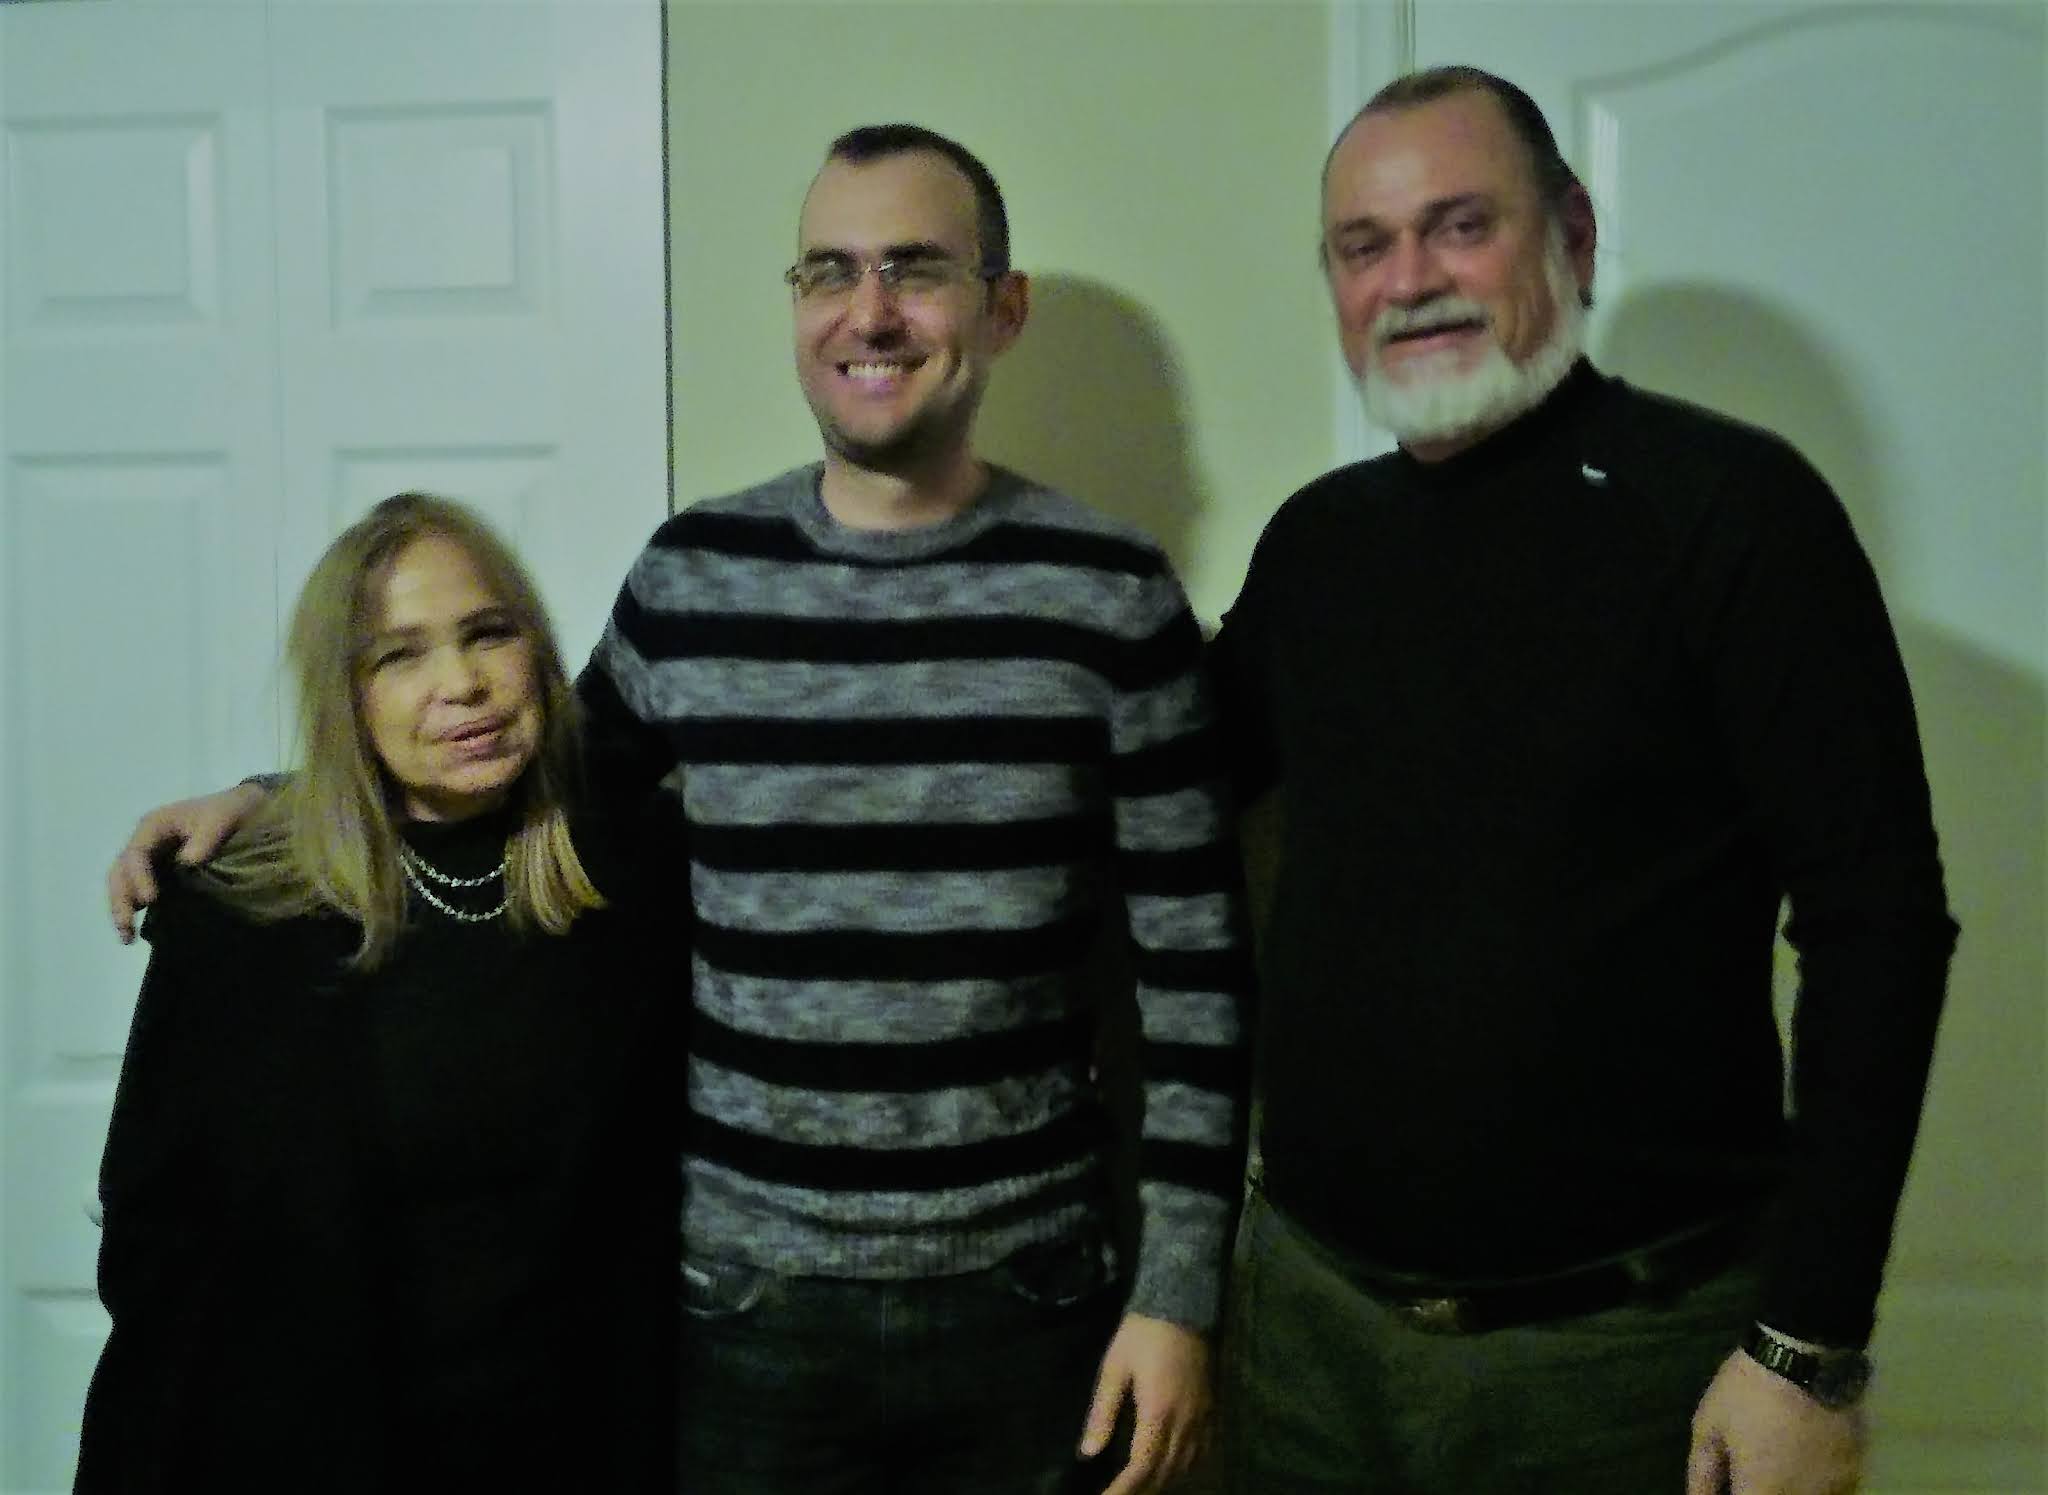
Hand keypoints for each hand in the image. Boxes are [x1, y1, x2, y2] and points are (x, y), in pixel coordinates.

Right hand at [107, 783, 267, 940]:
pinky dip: (137, 910)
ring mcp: (151, 860)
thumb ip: (206, 837)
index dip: (139, 877)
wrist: (242, 811)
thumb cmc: (228, 812)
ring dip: (124, 909)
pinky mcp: (161, 874)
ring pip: (125, 885)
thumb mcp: (222, 817)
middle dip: (120, 900)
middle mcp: (146, 843)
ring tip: (128, 939)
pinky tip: (140, 932)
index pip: (136, 854)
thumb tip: (188, 861)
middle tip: (127, 928)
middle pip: (121, 872)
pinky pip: (141, 891)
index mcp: (154, 826)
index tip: (151, 900)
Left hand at [1079, 1312, 1212, 1494]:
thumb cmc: (1142, 1334)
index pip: (1141, 1467)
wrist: (1182, 1304)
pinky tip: (1176, 1468)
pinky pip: (1204, 1450)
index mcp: (1157, 1412)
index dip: (1124, 1491)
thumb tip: (1088, 1452)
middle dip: (1142, 1490)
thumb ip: (1102, 1413)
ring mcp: (1202, 1416)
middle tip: (1119, 1494)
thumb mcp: (1114, 1369)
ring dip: (1164, 1481)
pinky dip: (1188, 1466)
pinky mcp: (1211, 1408)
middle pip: (1165, 1472)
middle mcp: (1184, 1421)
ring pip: (1186, 1465)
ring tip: (1141, 1487)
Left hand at [1687, 1348, 1864, 1494]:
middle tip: (1753, 1470)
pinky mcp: (1857, 1468)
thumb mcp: (1709, 1426)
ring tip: (1779, 1461)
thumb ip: (1703, 1473)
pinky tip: (1806, 1460)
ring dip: (1794, 1489)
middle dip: (1764, 1491)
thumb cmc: (1747, 1390)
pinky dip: (1819, 1482)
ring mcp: (1837, 1486)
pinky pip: (1838, 1488)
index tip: (1734, 1485)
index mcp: (1763, 1493)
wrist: (1803, 1354)